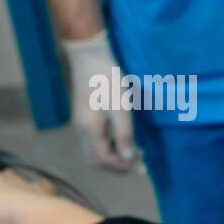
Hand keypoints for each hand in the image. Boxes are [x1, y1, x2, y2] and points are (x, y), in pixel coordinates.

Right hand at [62, 29, 135, 170]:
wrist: (90, 56)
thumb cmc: (107, 80)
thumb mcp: (121, 108)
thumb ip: (123, 135)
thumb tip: (128, 158)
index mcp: (90, 129)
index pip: (104, 159)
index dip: (122, 167)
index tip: (141, 167)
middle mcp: (82, 129)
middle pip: (96, 159)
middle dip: (115, 166)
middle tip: (136, 166)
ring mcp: (82, 122)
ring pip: (94, 149)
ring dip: (112, 156)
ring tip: (132, 155)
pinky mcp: (85, 114)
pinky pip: (95, 139)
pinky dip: (109, 145)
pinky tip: (123, 141)